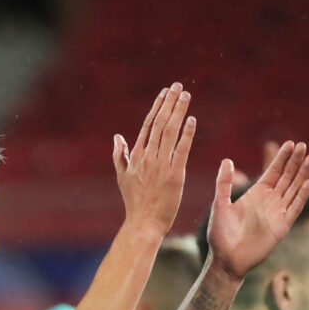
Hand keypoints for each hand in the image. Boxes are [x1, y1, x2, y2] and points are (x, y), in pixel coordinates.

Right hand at [113, 84, 196, 234]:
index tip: (165, 92)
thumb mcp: (122, 177)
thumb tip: (117, 136)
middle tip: (178, 86)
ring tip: (185, 95)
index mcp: (136, 156)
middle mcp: (148, 157)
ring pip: (170, 132)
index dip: (157, 106)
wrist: (143, 223)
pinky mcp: (174, 175)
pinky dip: (186, 134)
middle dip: (169, 102)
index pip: (148, 125)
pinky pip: (181, 150)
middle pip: (160, 123)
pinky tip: (191, 119)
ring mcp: (161, 165)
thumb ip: (120, 155)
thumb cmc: (135, 202)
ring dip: (178, 111)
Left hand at [206, 141, 308, 277]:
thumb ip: (223, 183)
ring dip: (302, 175)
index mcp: (256, 194)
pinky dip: (301, 196)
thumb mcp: (220, 204)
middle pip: (286, 177)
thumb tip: (226, 160)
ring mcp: (277, 213)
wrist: (226, 259)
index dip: (281, 158)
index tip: (291, 144)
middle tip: (304, 145)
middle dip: (295, 162)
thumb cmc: (220, 234)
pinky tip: (308, 183)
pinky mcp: (282, 226)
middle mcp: (269, 201)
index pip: (273, 172)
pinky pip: (294, 208)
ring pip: (294, 189)